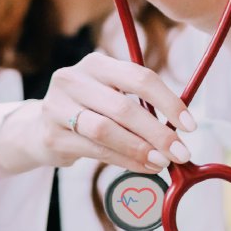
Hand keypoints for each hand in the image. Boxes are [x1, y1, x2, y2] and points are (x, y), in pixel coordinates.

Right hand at [0, 52, 196, 174]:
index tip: (190, 125)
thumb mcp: (110, 96)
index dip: (169, 101)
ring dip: (139, 148)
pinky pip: (95, 150)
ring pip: (106, 129)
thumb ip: (140, 105)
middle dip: (157, 132)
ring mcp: (57, 106)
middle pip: (124, 106)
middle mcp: (73, 78)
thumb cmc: (89, 110)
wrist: (40, 128)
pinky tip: (144, 167)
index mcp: (96, 63)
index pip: (139, 77)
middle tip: (181, 152)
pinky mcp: (52, 134)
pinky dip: (124, 160)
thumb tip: (180, 130)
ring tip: (163, 162)